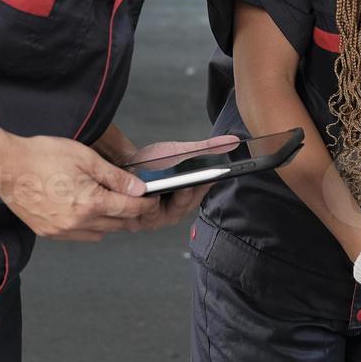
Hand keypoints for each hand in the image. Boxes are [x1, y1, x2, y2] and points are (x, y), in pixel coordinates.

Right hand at [0, 134, 158, 240]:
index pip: (130, 209)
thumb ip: (115, 177)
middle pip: (118, 224)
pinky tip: (90, 210)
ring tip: (112, 203)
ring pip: (100, 233)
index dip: (146, 204)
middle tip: (137, 200)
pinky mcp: (49, 233)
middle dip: (131, 213)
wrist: (6, 166)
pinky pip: (81, 236)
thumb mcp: (86, 158)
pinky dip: (91, 226)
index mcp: (90, 203)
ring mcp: (62, 231)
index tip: (152, 199)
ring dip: (111, 221)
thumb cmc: (42, 156)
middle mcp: (77, 222)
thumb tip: (138, 189)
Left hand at [94, 127, 238, 231]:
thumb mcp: (182, 152)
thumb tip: (234, 140)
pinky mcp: (134, 220)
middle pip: (182, 207)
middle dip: (184, 196)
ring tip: (158, 193)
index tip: (208, 177)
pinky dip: (138, 207)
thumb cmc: (156, 163)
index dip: (204, 186)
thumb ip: (208, 148)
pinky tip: (138, 197)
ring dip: (159, 204)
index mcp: (188, 198)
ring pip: (159, 214)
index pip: (201, 192)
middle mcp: (173, 212)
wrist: (127, 166)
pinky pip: (138, 216)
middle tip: (186, 184)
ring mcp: (154, 218)